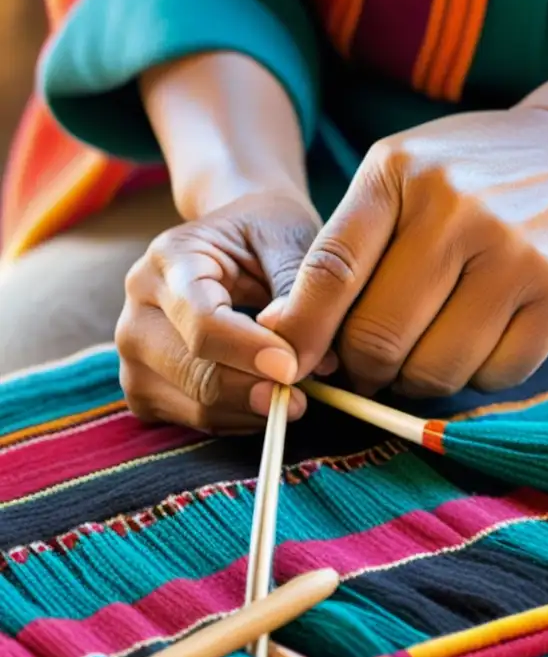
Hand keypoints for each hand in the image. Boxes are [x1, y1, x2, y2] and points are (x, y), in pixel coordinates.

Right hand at [116, 191, 322, 432]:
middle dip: (256, 388)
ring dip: (253, 408)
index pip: (203, 323)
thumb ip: (303, 294)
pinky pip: (195, 421)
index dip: (252, 353)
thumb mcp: (293, 240)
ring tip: (294, 391)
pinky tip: (265, 395)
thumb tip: (297, 360)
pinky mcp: (146, 387)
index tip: (294, 368)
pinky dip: (239, 418)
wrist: (240, 237)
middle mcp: (137, 307)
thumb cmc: (270, 235)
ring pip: (195, 406)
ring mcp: (134, 353)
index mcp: (170, 259)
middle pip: (195, 372)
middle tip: (304, 394)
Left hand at [264, 107, 547, 397]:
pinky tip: (477, 345)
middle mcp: (457, 211)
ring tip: (422, 355)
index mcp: (400, 174)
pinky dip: (476, 377)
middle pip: (378, 336)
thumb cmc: (474, 178)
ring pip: (435, 368)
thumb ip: (347, 248)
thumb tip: (287, 333)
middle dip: (363, 369)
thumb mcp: (403, 178)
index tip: (291, 364)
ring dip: (417, 381)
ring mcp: (513, 254)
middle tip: (368, 367)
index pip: (331, 272)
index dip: (302, 332)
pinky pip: (496, 375)